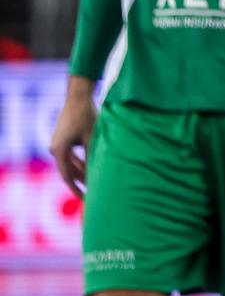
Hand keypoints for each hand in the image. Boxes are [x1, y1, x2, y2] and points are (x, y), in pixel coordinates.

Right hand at [49, 78, 97, 198]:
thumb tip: (98, 173)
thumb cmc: (87, 115)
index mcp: (59, 150)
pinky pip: (70, 156)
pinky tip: (90, 168)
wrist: (78, 96)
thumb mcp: (93, 138)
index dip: (77, 189)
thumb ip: (93, 155)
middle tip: (93, 193)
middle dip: (81, 181)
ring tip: (94, 183)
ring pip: (69, 164)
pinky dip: (79, 162)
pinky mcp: (62, 140)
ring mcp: (57, 144)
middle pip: (68, 171)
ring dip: (81, 171)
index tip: (85, 199)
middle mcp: (55, 149)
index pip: (67, 176)